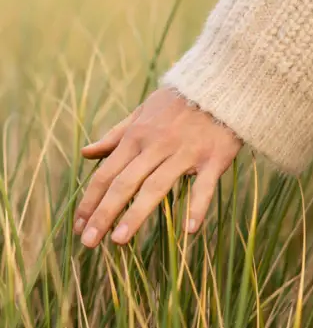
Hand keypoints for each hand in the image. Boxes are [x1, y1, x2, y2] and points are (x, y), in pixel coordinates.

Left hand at [74, 88, 241, 247]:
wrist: (220, 85)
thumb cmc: (179, 101)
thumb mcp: (142, 112)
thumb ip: (115, 134)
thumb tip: (86, 152)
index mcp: (137, 135)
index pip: (107, 172)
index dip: (90, 199)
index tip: (78, 224)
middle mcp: (157, 145)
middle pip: (125, 183)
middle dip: (103, 213)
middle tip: (88, 241)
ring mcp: (185, 153)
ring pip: (156, 187)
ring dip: (136, 214)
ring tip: (119, 240)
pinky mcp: (213, 158)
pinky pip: (203, 186)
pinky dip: (197, 207)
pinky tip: (188, 230)